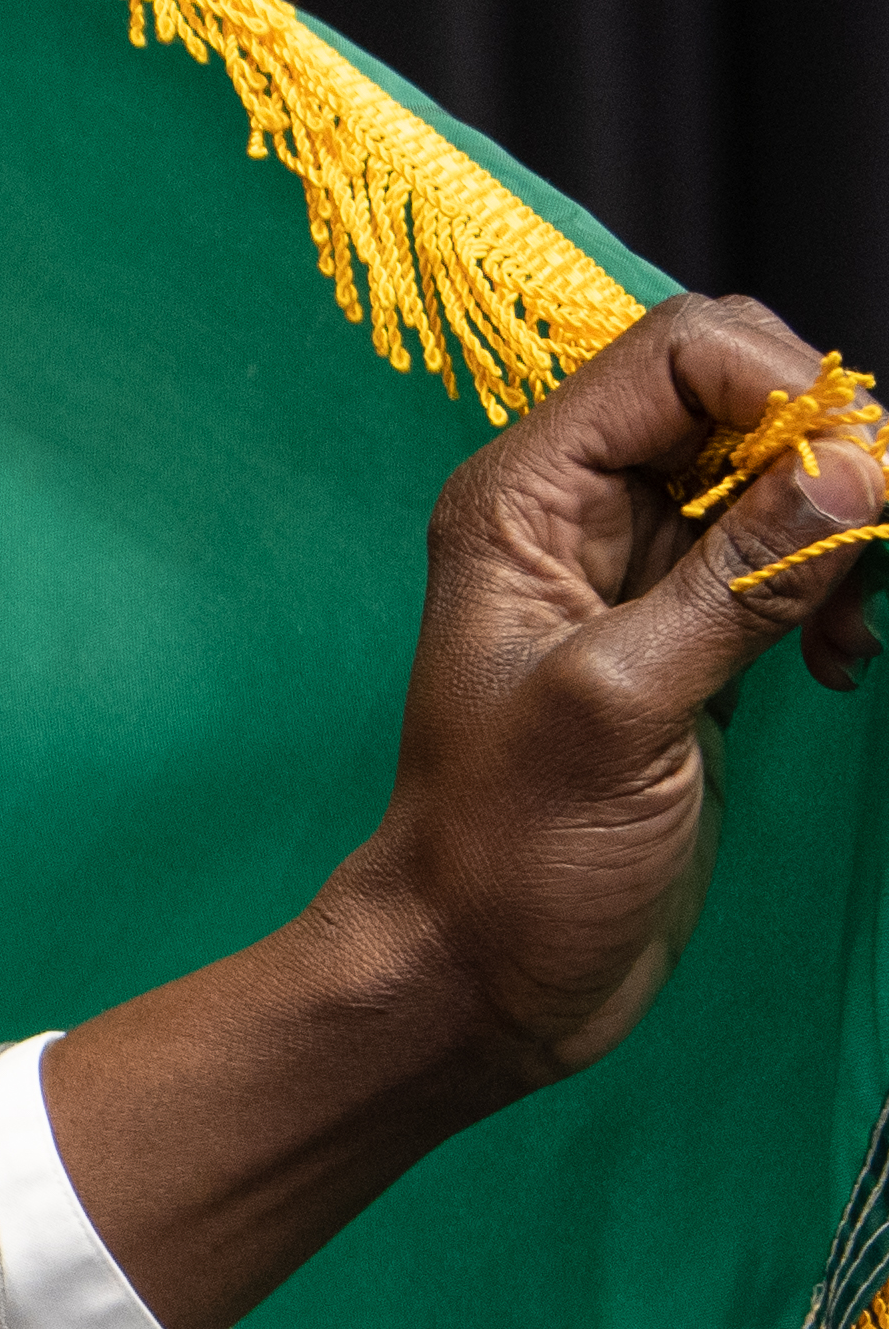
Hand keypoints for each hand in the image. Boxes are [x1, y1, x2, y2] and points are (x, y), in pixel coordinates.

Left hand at [40, 292, 880, 1328]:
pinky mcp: (688, 638)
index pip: (682, 355)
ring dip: (842, 533)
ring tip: (837, 634)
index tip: (852, 478)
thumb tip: (861, 464)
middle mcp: (578, 516)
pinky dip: (833, 590)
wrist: (479, 973)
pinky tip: (834, 665)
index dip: (784, 388)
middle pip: (745, 401)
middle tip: (856, 563)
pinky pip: (789, 559)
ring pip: (782, 480)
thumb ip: (738, 581)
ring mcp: (638, 576)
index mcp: (526, 499)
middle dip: (831, 457)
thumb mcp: (622, 708)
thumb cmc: (505, 856)